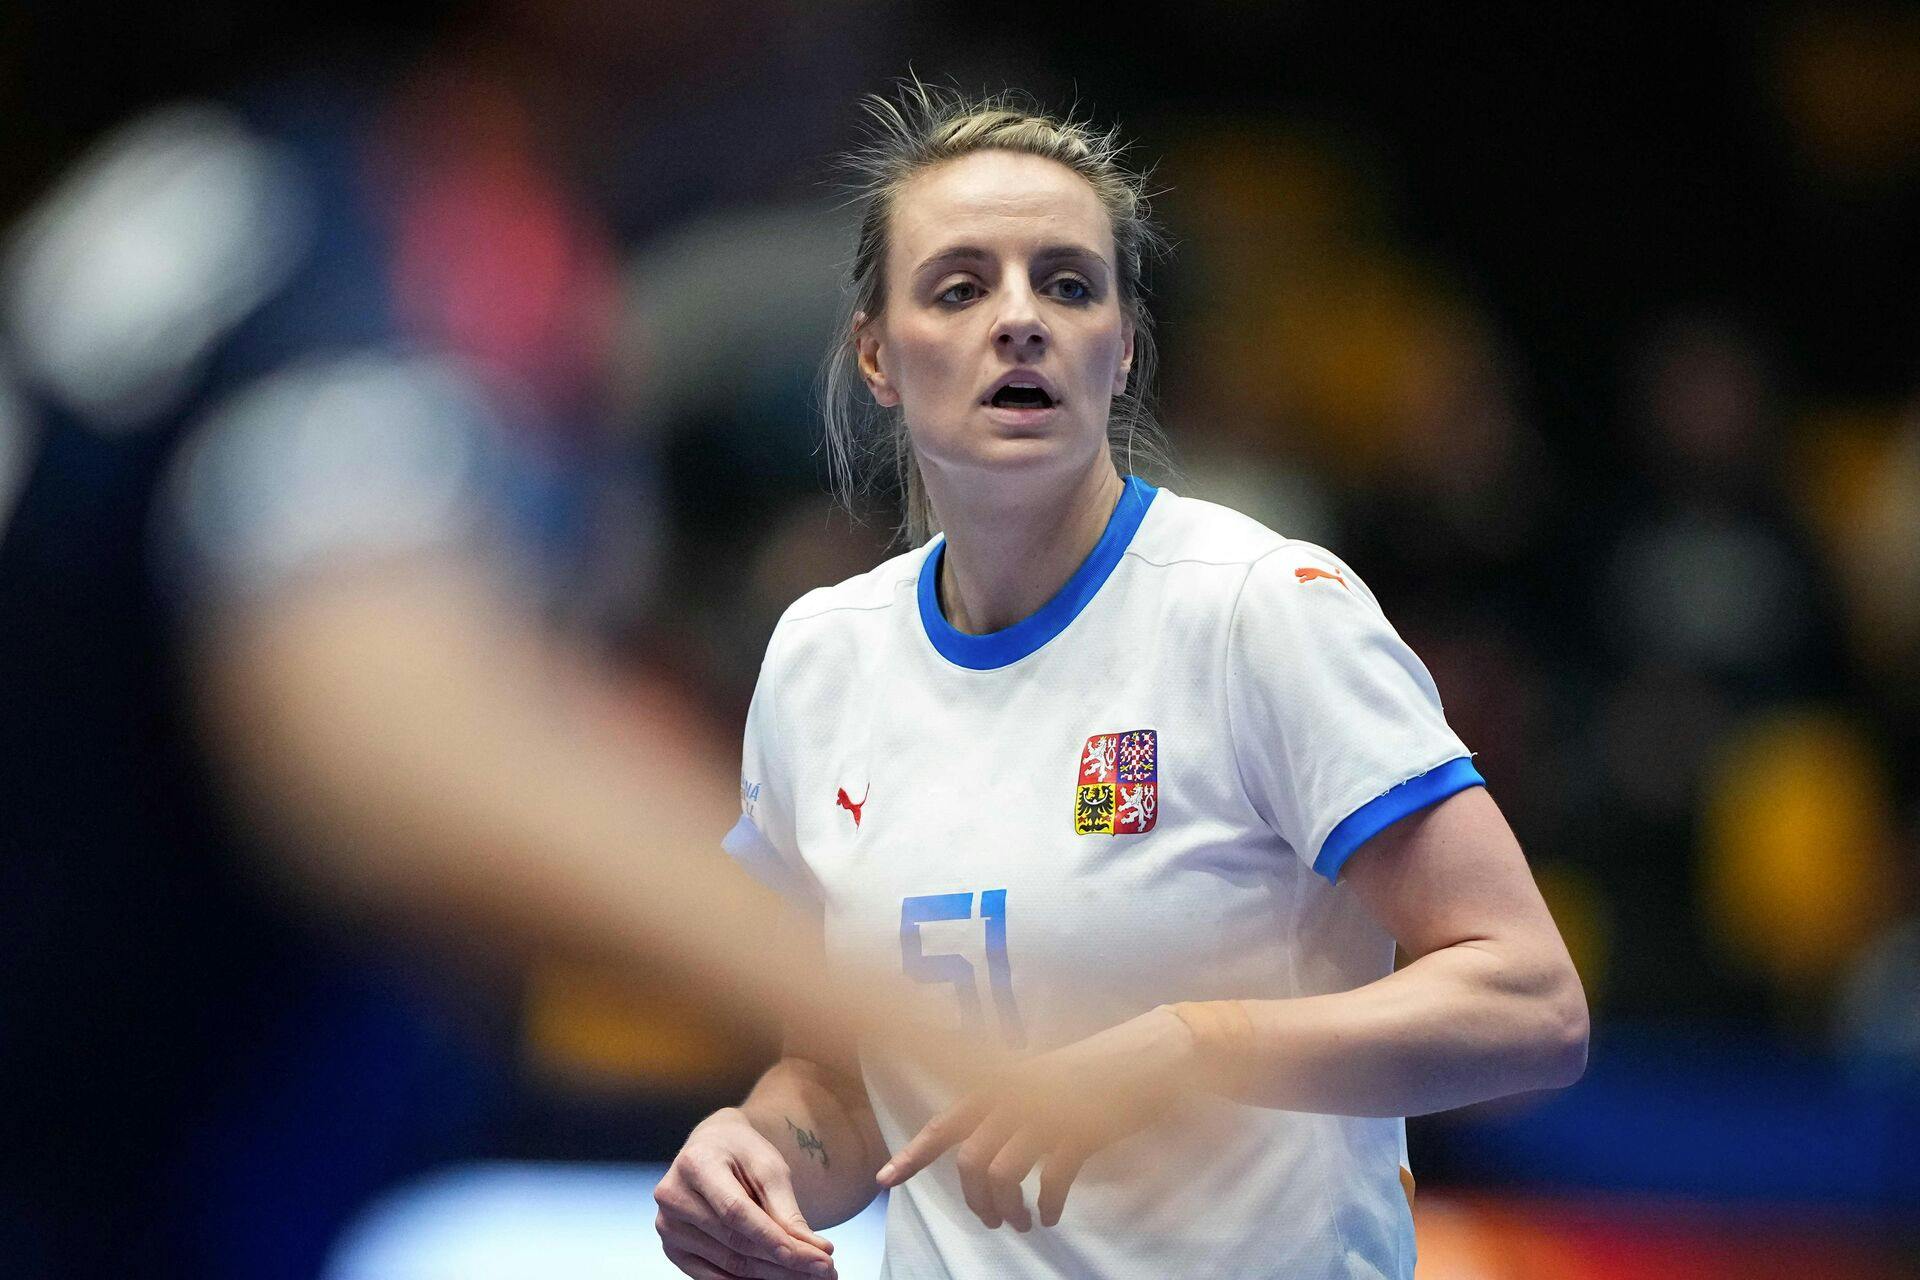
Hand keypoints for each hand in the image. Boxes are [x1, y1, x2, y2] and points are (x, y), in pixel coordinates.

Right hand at [654, 1108, 837, 1279]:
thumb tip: (814, 1251)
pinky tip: (778, 1278)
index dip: (776, 1240)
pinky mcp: (672, 1249)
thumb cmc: (744, 1153)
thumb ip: (786, 1210)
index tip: (818, 1258)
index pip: (737, 1213)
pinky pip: (714, 1277)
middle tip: (826, 1271)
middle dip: (785, 1261)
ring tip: (810, 1275)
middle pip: (735, 1242)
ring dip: (773, 1276)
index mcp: (696, 1164)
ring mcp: (668, 1226)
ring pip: (729, 1264)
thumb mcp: (769, 1168)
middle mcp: (673, 1196)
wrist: (713, 1148)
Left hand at [875, 1007, 1194, 1230]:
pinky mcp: (1082, 1129)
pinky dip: (1047, 1205)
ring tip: (1022, 1223)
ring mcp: (1049, 1111)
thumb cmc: (1101, 1067)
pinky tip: (1052, 1214)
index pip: (948, 1121)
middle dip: (975, 1199)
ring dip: (1007, 1208)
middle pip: (970, 1159)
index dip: (913, 1152)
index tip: (886, 1179)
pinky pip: (1050, 1180)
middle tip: (991, 1220)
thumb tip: (987, 1145)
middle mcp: (1018, 1095)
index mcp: (1005, 1081)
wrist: (1156, 1053)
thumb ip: (1014, 1103)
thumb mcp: (1046, 1078)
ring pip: (1003, 1173)